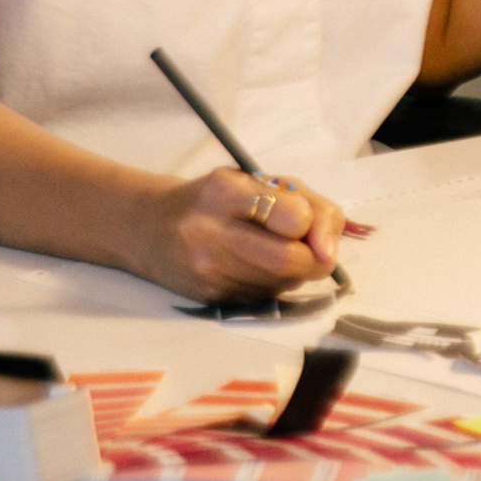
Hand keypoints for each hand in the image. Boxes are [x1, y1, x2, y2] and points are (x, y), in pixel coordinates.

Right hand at [138, 168, 345, 302]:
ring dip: (296, 272)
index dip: (313, 223)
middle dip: (315, 257)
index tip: (306, 221)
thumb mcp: (256, 181)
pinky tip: (256, 267)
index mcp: (226, 192)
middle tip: (311, 247)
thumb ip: (306, 202)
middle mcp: (212, 233)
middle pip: (291, 261)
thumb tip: (330, 248)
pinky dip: (274, 285)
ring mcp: (209, 271)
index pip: (295, 217)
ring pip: (282, 284)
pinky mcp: (211, 299)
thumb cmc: (214, 199)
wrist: (149, 228)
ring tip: (279, 251)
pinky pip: (264, 298)